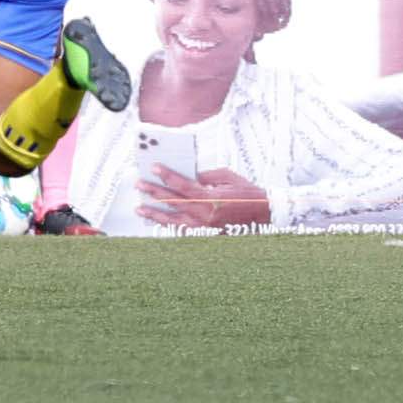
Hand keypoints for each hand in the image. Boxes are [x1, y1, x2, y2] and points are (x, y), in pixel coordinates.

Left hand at [136, 165, 270, 229]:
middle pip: (172, 201)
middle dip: (153, 192)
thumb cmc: (247, 194)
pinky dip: (168, 226)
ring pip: (171, 220)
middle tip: (139, 185)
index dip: (166, 176)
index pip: (182, 185)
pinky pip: (180, 231)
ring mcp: (202, 227)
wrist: (262, 215)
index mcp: (209, 197)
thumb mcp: (228, 177)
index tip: (154, 168)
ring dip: (154, 213)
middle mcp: (203, 213)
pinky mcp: (203, 235)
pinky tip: (158, 222)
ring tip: (139, 208)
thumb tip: (188, 176)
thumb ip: (206, 176)